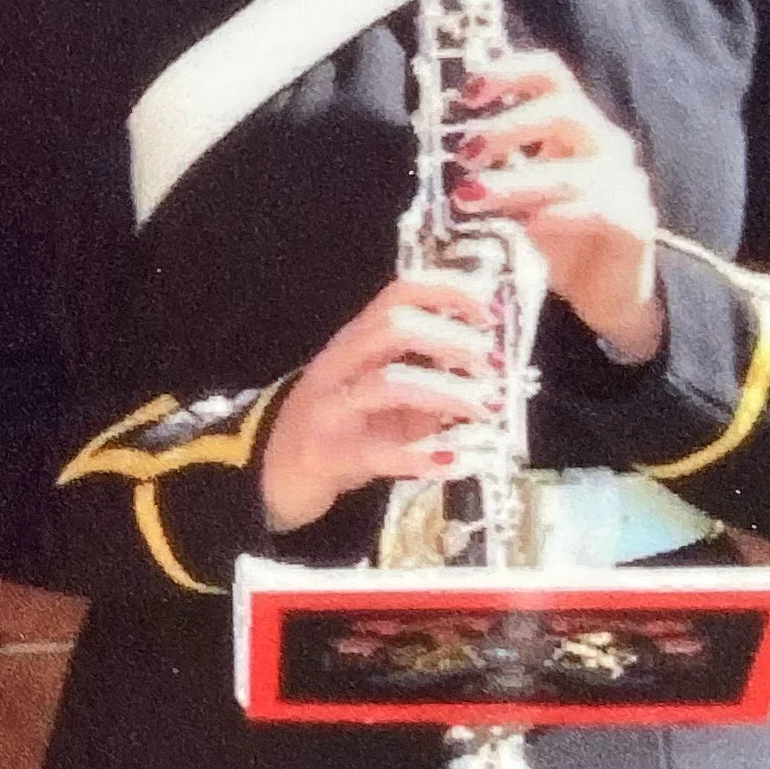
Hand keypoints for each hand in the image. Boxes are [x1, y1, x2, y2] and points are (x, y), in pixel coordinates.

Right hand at [257, 268, 502, 533]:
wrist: (276, 475)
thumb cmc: (341, 428)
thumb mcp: (385, 396)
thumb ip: (429, 379)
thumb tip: (490, 370)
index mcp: (356, 341)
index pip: (399, 294)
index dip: (449, 293)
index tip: (492, 313)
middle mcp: (339, 365)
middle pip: (394, 327)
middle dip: (452, 339)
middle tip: (493, 365)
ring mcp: (329, 408)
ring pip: (388, 384)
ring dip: (448, 394)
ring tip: (487, 410)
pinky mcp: (326, 454)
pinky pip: (375, 452)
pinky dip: (419, 456)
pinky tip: (453, 461)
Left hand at [451, 48, 663, 361]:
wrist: (605, 296)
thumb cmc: (556, 238)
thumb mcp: (516, 194)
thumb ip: (490, 167)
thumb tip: (435, 148)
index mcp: (576, 126)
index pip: (550, 75)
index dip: (509, 73)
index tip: (467, 94)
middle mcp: (606, 144)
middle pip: (564, 109)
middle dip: (508, 127)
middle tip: (464, 154)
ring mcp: (625, 182)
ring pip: (572, 168)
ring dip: (516, 181)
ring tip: (470, 198)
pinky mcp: (633, 222)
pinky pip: (594, 209)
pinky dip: (553, 215)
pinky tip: (521, 226)